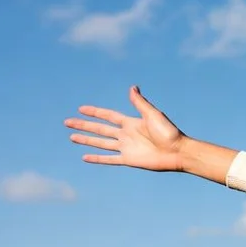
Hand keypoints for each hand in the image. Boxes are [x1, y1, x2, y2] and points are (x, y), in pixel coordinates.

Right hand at [65, 86, 187, 171]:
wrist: (178, 152)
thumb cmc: (169, 132)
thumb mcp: (153, 114)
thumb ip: (140, 103)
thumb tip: (132, 87)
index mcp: (131, 123)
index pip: (108, 116)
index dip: (95, 112)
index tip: (81, 109)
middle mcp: (126, 135)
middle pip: (100, 129)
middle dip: (84, 125)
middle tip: (67, 122)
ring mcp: (126, 148)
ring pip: (101, 143)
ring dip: (86, 140)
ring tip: (72, 137)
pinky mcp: (128, 160)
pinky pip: (109, 159)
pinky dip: (97, 158)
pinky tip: (85, 157)